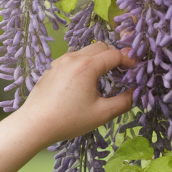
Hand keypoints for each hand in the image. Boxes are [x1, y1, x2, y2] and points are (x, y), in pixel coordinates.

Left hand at [16, 42, 135, 144]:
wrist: (35, 124)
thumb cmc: (69, 120)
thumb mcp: (102, 114)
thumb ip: (123, 102)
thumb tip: (134, 93)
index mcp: (87, 66)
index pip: (115, 55)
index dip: (128, 61)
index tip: (135, 69)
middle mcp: (73, 58)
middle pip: (100, 47)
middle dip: (114, 56)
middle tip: (121, 72)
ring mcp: (60, 62)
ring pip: (85, 52)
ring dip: (98, 60)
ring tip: (103, 78)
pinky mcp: (52, 69)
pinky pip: (73, 59)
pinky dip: (84, 64)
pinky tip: (83, 83)